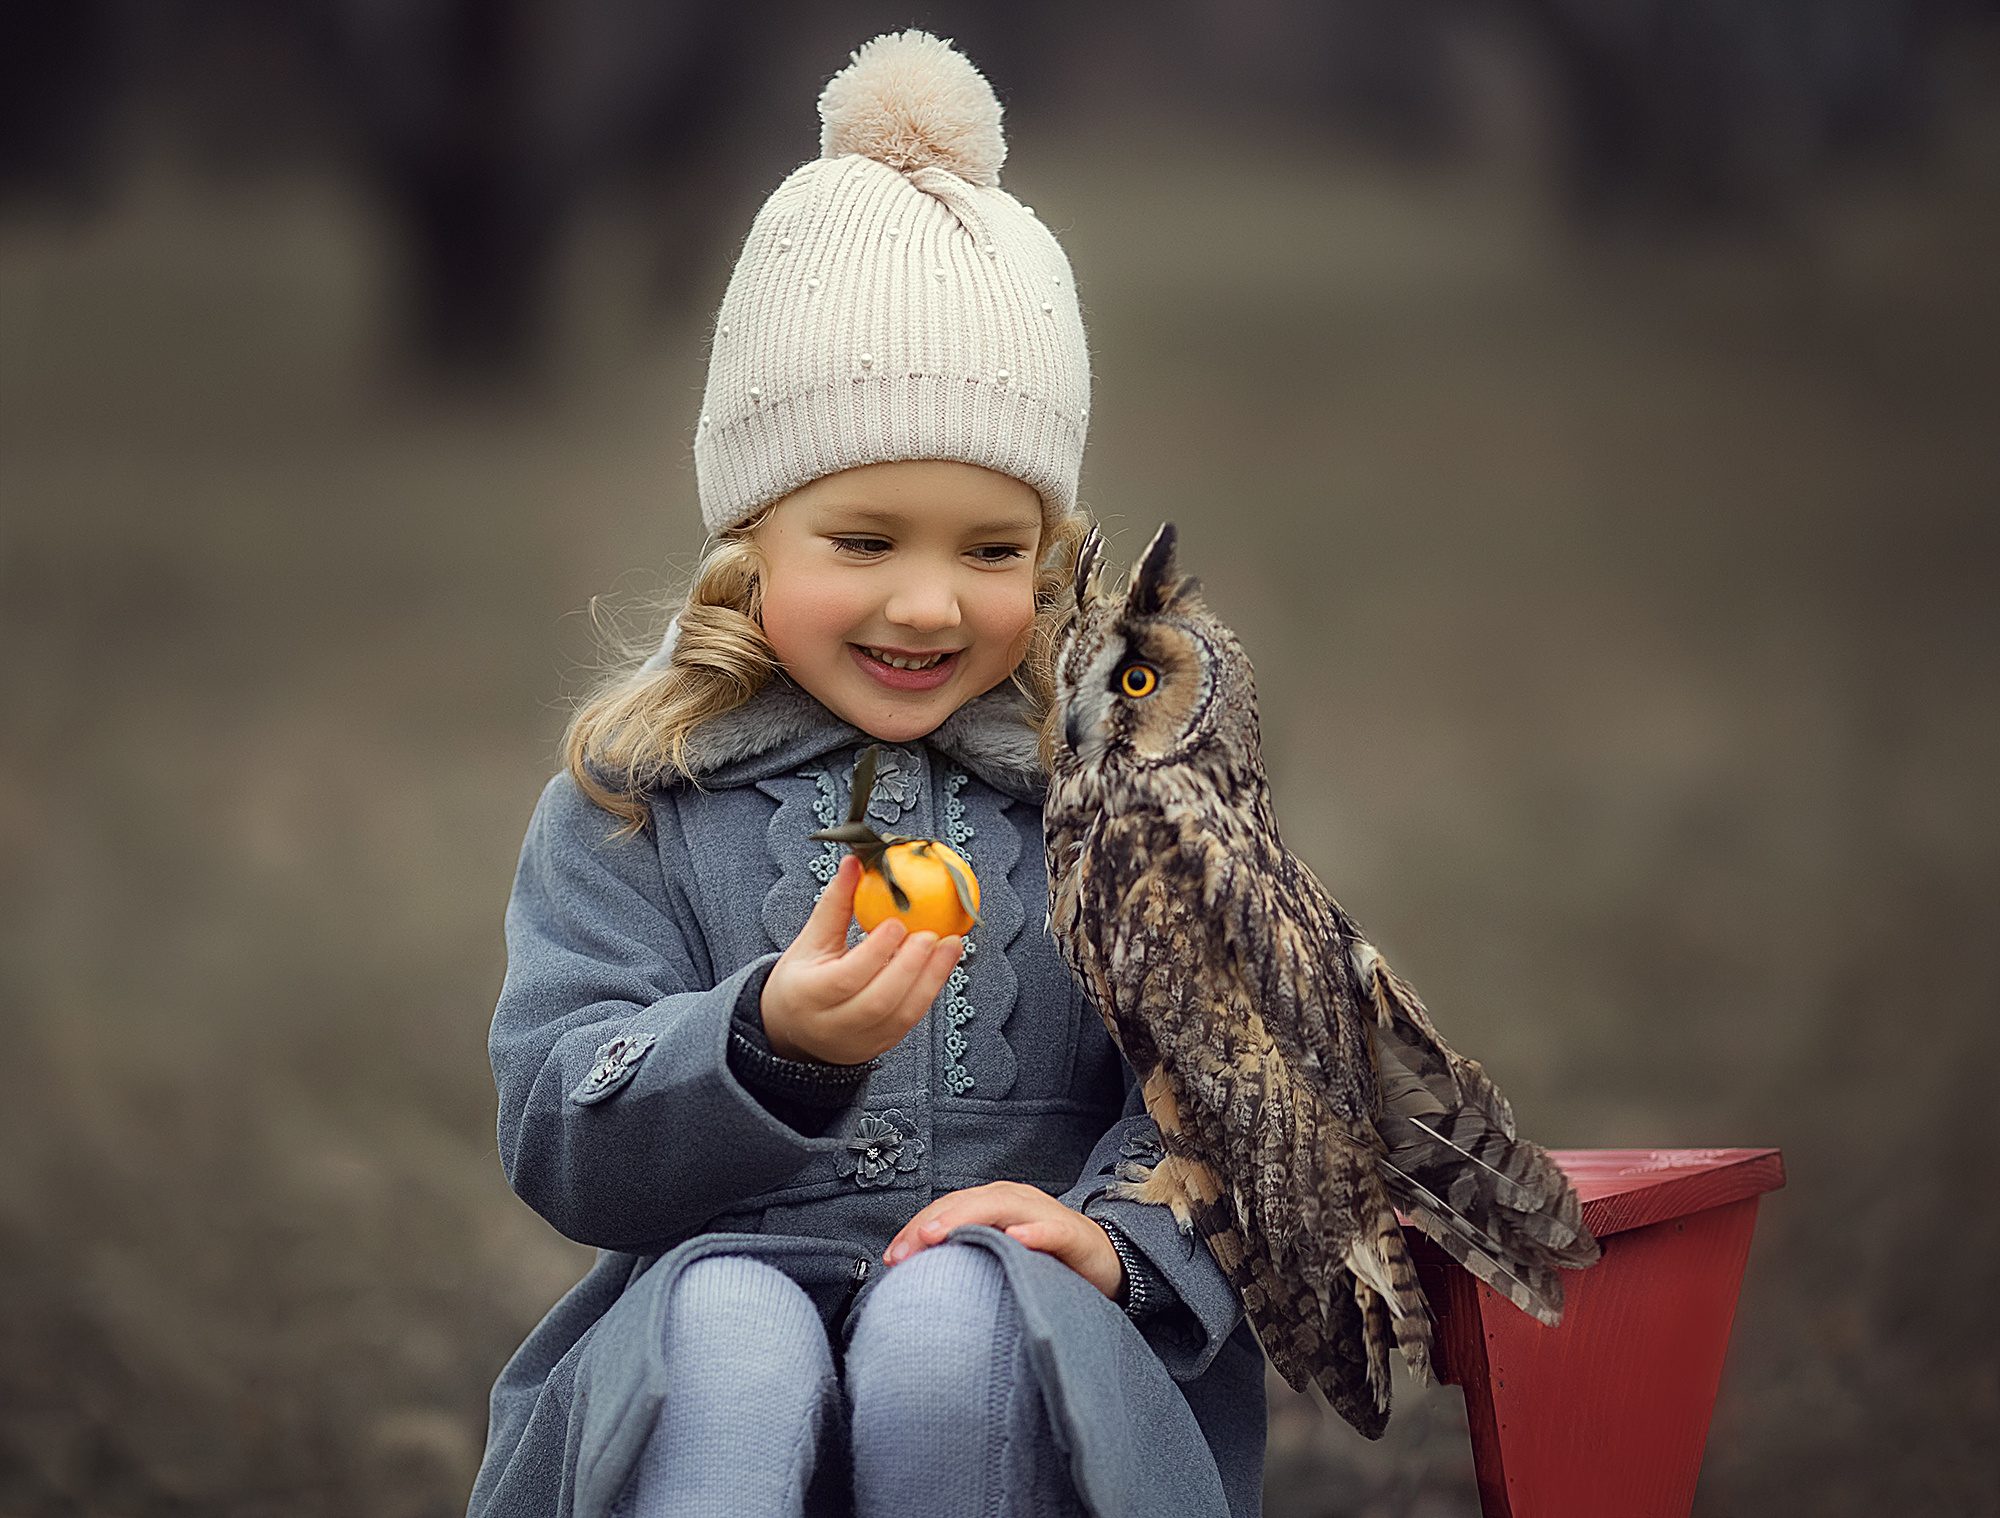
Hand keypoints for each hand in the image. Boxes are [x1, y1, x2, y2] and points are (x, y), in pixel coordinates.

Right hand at [760, 854, 963, 1065]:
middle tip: (933, 934)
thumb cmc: (802, 980)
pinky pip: (911, 1020)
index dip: (875, 952)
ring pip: (902, 1016)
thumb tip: (855, 862)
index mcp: (809, 996)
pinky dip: (930, 990)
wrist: (793, 1032)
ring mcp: (859, 1041)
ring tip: (951, 945)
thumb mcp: (810, 942)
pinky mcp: (881, 1045)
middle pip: (878, 1002)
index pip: (846, 978)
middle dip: (911, 967)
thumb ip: (835, 905)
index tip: (898, 923)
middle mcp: (833, 1025)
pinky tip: (944, 963)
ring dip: (931, 979)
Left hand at [882, 1181, 1124, 1301]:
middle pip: (967, 1202)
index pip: (948, 1208)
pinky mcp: (1074, 1235)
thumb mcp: (1001, 1257)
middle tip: (905, 1251)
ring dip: (967, 1218)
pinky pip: (1052, 1230)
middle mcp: (1016, 1201)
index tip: (892, 1257)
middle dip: (932, 1223)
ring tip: (939, 1235)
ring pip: (1002, 1205)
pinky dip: (1034, 1232)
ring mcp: (1044, 1215)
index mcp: (994, 1205)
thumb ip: (968, 1259)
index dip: (917, 1228)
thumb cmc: (1046, 1261)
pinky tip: (1016, 1239)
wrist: (1106, 1262)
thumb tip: (919, 1282)